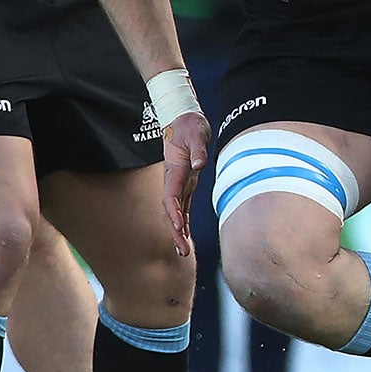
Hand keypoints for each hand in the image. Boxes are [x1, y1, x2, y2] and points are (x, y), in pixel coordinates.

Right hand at [162, 113, 210, 259]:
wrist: (183, 118)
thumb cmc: (190, 125)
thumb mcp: (197, 133)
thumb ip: (198, 149)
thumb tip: (200, 164)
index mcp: (174, 170)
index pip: (171, 196)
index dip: (175, 213)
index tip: (180, 228)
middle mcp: (174, 180)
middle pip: (171, 211)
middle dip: (175, 232)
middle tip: (183, 251)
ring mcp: (178, 183)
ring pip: (175, 213)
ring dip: (178, 232)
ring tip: (183, 252)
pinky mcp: (185, 184)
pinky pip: (182, 208)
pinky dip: (184, 224)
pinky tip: (186, 237)